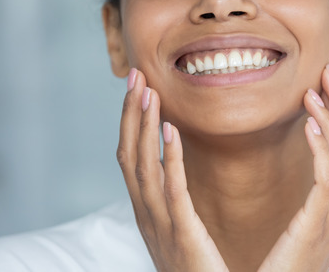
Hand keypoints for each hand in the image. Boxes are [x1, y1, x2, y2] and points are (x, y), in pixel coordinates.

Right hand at [116, 68, 228, 271]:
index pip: (130, 158)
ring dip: (144, 125)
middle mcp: (145, 215)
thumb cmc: (199, 271)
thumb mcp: (179, 231)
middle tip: (136, 76)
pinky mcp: (181, 234)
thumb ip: (174, 202)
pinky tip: (171, 130)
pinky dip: (168, 157)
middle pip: (129, 155)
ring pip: (143, 167)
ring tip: (149, 92)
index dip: (131, 122)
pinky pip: (171, 190)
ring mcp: (159, 225)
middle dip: (131, 114)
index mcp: (146, 212)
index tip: (138, 88)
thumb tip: (173, 169)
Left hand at [258, 64, 328, 271]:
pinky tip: (309, 125)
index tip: (327, 85)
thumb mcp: (306, 226)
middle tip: (328, 72)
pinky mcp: (319, 225)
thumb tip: (309, 165)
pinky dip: (322, 147)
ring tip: (312, 92)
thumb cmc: (285, 265)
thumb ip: (314, 199)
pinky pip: (328, 178)